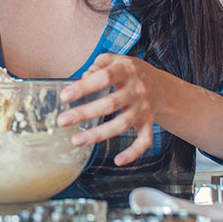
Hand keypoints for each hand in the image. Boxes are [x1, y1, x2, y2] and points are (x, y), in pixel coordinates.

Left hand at [56, 54, 172, 165]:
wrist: (161, 85)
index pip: (104, 77)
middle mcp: (137, 90)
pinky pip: (144, 140)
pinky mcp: (148, 123)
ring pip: (122, 125)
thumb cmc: (128, 72)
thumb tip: (84, 78)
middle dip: (84, 113)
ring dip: (99, 134)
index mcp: (126, 70)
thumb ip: (98, 65)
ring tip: (75, 140)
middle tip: (62, 121)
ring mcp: (143, 108)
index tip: (64, 96)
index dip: (84, 87)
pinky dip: (133, 153)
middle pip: (110, 104)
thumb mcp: (115, 60)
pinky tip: (117, 161)